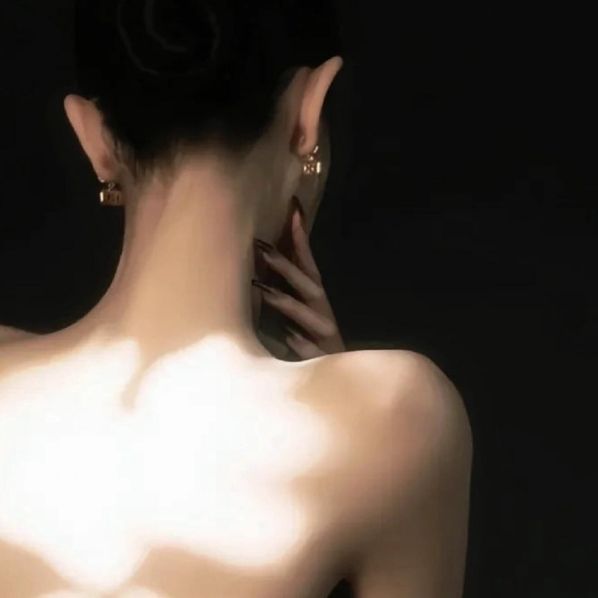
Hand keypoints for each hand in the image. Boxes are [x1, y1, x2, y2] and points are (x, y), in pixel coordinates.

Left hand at [252, 200, 345, 359]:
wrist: (338, 387)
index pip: (308, 264)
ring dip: (286, 302)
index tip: (293, 210)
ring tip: (262, 289)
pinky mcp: (324, 362)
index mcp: (316, 301)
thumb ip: (283, 292)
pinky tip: (287, 338)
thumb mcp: (296, 316)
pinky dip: (300, 344)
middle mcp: (324, 315)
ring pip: (308, 316)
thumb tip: (260, 265)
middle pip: (308, 284)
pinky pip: (310, 352)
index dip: (300, 238)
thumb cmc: (308, 347)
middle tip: (260, 246)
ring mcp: (325, 338)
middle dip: (285, 265)